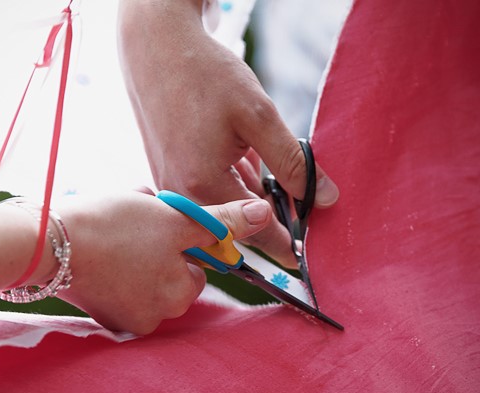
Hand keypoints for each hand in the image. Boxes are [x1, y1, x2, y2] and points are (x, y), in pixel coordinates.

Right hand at [56, 190, 270, 334]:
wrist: (46, 243)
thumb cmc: (113, 228)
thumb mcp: (174, 218)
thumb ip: (220, 222)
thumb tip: (263, 217)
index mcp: (178, 295)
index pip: (196, 265)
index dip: (181, 238)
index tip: (160, 222)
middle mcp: (155, 316)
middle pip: (169, 271)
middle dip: (158, 244)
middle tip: (135, 223)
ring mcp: (124, 317)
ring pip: (144, 273)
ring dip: (137, 251)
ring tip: (114, 233)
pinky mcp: (99, 311)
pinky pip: (120, 282)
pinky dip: (115, 264)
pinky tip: (98, 247)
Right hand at [117, 0, 338, 266]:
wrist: (156, 49)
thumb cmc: (205, 76)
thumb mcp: (259, 117)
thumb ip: (293, 163)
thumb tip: (324, 197)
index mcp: (203, 186)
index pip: (254, 231)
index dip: (285, 244)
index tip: (305, 256)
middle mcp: (182, 194)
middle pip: (236, 222)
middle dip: (269, 215)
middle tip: (298, 204)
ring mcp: (171, 184)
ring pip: (221, 204)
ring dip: (249, 195)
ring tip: (269, 175)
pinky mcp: (167, 170)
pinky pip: (205, 189)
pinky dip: (229, 181)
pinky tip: (243, 162)